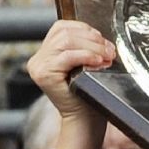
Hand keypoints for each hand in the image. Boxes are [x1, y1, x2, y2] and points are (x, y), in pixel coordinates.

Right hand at [26, 20, 115, 148]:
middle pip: (65, 33)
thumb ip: (83, 48)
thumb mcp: (83, 67)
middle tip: (110, 50)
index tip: (103, 41)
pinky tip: (98, 61)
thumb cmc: (87, 96)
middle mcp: (38, 58)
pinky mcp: (44, 74)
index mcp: (45, 53)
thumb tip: (98, 35)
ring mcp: (38, 66)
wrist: (84, 121)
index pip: (61, 28)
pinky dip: (86, 55)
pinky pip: (67, 56)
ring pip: (66, 41)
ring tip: (107, 56)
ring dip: (92, 46)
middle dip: (92, 38)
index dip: (84, 29)